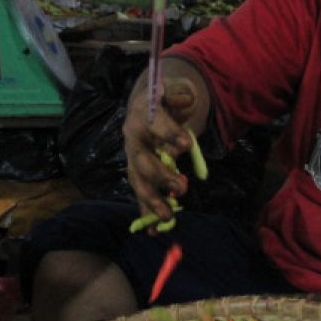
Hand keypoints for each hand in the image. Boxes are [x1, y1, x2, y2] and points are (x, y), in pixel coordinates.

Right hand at [122, 78, 198, 224]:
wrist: (148, 106)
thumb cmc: (165, 98)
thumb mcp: (174, 88)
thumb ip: (180, 95)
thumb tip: (186, 100)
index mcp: (143, 116)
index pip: (156, 125)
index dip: (169, 134)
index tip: (186, 145)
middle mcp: (133, 140)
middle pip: (143, 161)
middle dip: (161, 177)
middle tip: (182, 188)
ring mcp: (134, 159)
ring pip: (139, 182)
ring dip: (152, 201)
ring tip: (169, 217)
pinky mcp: (138, 174)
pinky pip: (141, 195)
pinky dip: (146, 214)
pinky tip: (154, 231)